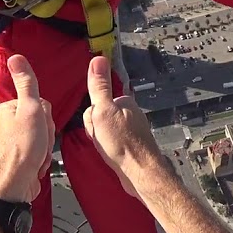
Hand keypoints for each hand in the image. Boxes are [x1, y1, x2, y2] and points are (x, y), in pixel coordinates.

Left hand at [0, 55, 53, 203]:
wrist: (16, 186)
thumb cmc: (23, 150)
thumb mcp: (30, 110)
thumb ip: (26, 84)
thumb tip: (16, 57)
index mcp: (8, 109)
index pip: (40, 103)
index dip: (45, 116)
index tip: (40, 127)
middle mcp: (8, 122)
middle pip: (42, 119)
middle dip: (47, 134)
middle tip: (40, 143)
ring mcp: (14, 139)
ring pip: (43, 135)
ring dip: (46, 147)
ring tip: (38, 156)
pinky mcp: (20, 154)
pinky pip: (40, 150)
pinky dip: (42, 157)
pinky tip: (37, 164)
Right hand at [82, 56, 161, 195]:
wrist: (140, 174)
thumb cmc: (123, 144)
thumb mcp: (103, 111)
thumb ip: (99, 86)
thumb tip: (98, 59)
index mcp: (125, 102)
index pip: (96, 103)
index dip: (92, 116)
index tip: (98, 125)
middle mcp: (130, 114)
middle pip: (99, 118)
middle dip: (96, 130)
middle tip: (103, 139)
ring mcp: (131, 131)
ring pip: (104, 132)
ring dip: (101, 142)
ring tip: (108, 150)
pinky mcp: (131, 146)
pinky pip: (111, 144)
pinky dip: (108, 151)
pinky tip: (112, 156)